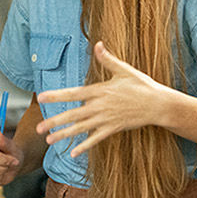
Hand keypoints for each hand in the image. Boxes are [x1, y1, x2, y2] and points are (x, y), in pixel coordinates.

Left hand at [37, 42, 182, 156]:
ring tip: (49, 140)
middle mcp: (100, 106)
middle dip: (54, 122)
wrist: (158, 104)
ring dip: (64, 135)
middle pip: (73, 115)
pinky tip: (72, 153)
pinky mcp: (113, 128)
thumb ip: (108, 59)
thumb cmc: (142, 85)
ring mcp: (106, 119)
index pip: (74, 94)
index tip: (42, 98)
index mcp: (100, 90)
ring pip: (81, 129)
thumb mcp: (125, 70)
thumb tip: (98, 44)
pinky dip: (84, 146)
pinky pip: (95, 139)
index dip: (57, 96)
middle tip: (39, 129)